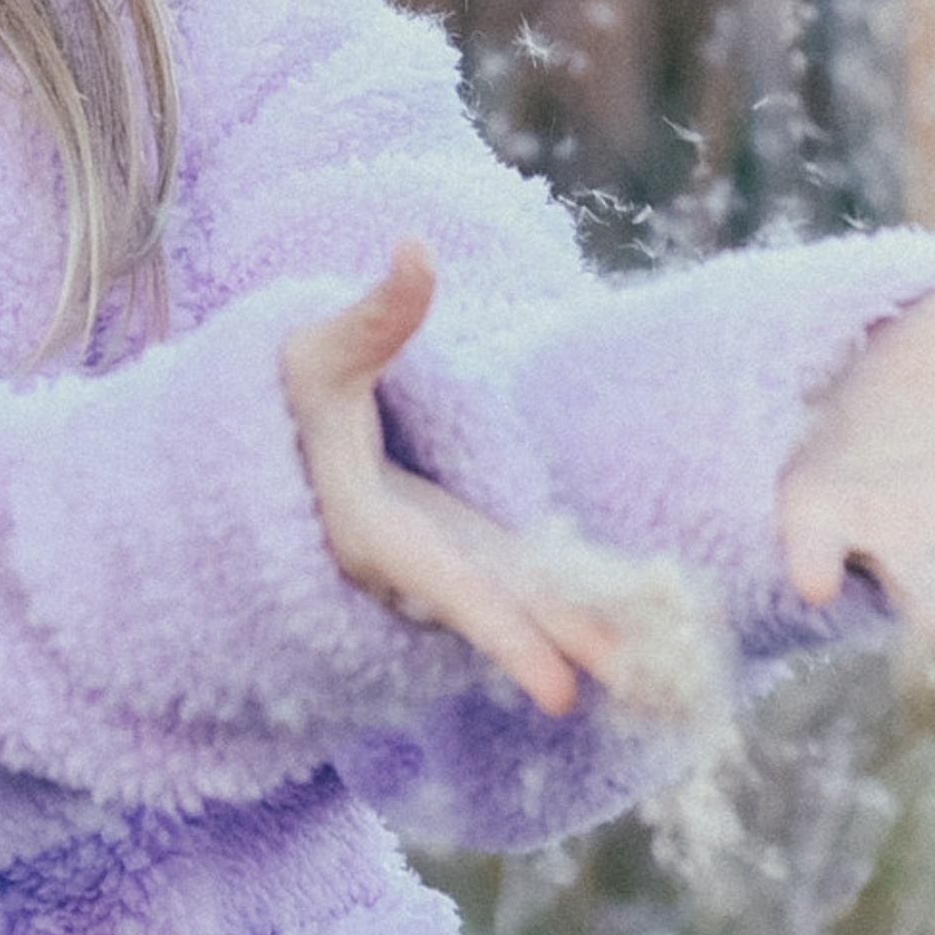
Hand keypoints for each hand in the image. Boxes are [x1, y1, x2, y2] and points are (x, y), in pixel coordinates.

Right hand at [283, 239, 621, 715]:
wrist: (270, 436)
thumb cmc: (286, 391)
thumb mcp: (319, 352)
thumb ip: (376, 313)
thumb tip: (416, 245)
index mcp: (370, 531)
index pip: (447, 587)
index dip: (504, 636)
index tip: (559, 689)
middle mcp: (411, 565)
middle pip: (502, 610)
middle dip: (568, 646)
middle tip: (645, 686)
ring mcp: (445, 562)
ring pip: (524, 602)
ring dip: (588, 634)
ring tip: (665, 673)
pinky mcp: (468, 549)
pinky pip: (529, 582)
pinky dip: (579, 605)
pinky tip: (643, 623)